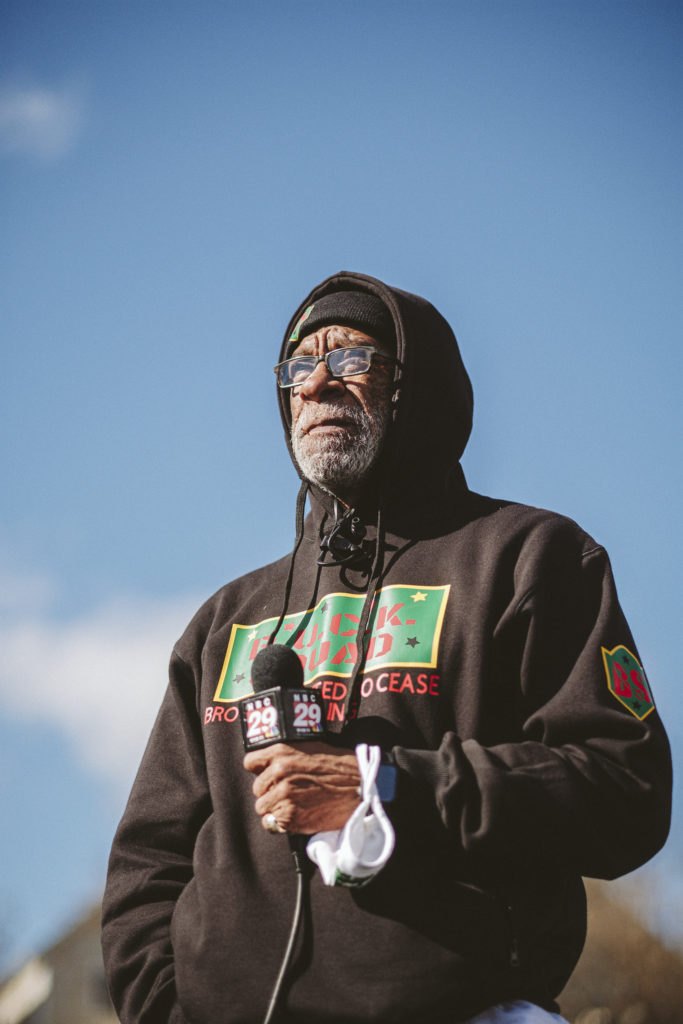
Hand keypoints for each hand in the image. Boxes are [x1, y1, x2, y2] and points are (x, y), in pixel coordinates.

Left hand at [243, 742, 360, 833]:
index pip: (250, 762)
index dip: (259, 769)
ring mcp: (283, 797)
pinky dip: (281, 823)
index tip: (267, 774)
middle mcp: (278, 773)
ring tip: (294, 805)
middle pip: (257, 788)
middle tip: (290, 792)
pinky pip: (271, 824)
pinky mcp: (289, 817)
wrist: (360, 788)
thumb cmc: (340, 768)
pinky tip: (297, 815)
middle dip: (270, 792)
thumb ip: (287, 755)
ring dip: (274, 809)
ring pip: (262, 808)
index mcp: (282, 753)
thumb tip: (270, 764)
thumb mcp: (311, 749)